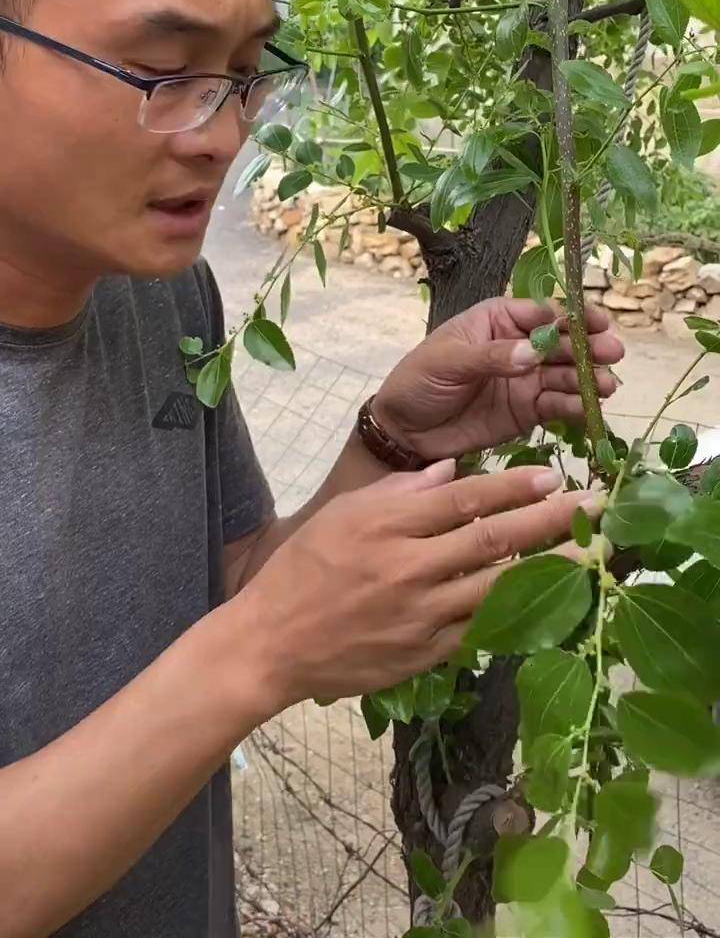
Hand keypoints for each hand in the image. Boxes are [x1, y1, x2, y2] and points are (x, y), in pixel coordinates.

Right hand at [236, 462, 601, 708]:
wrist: (271, 644)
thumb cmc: (304, 568)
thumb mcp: (344, 513)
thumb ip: (401, 490)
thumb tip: (455, 471)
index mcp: (386, 525)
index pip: (464, 500)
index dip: (514, 486)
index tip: (553, 474)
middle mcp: (408, 569)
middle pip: (493, 540)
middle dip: (551, 519)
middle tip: (597, 505)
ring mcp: (420, 617)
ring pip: (497, 588)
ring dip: (550, 569)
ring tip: (591, 553)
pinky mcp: (424, 655)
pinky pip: (479, 630)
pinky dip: (515, 614)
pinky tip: (547, 601)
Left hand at [371, 298, 624, 459]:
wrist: (403, 432)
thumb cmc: (418, 382)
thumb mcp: (447, 362)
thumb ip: (490, 357)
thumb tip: (532, 352)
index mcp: (498, 320)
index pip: (543, 312)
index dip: (572, 316)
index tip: (596, 322)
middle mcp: (520, 346)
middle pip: (564, 343)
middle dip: (590, 347)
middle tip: (612, 353)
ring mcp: (527, 379)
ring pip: (567, 375)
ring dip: (590, 379)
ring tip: (606, 386)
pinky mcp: (529, 411)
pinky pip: (559, 406)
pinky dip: (577, 408)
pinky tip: (590, 410)